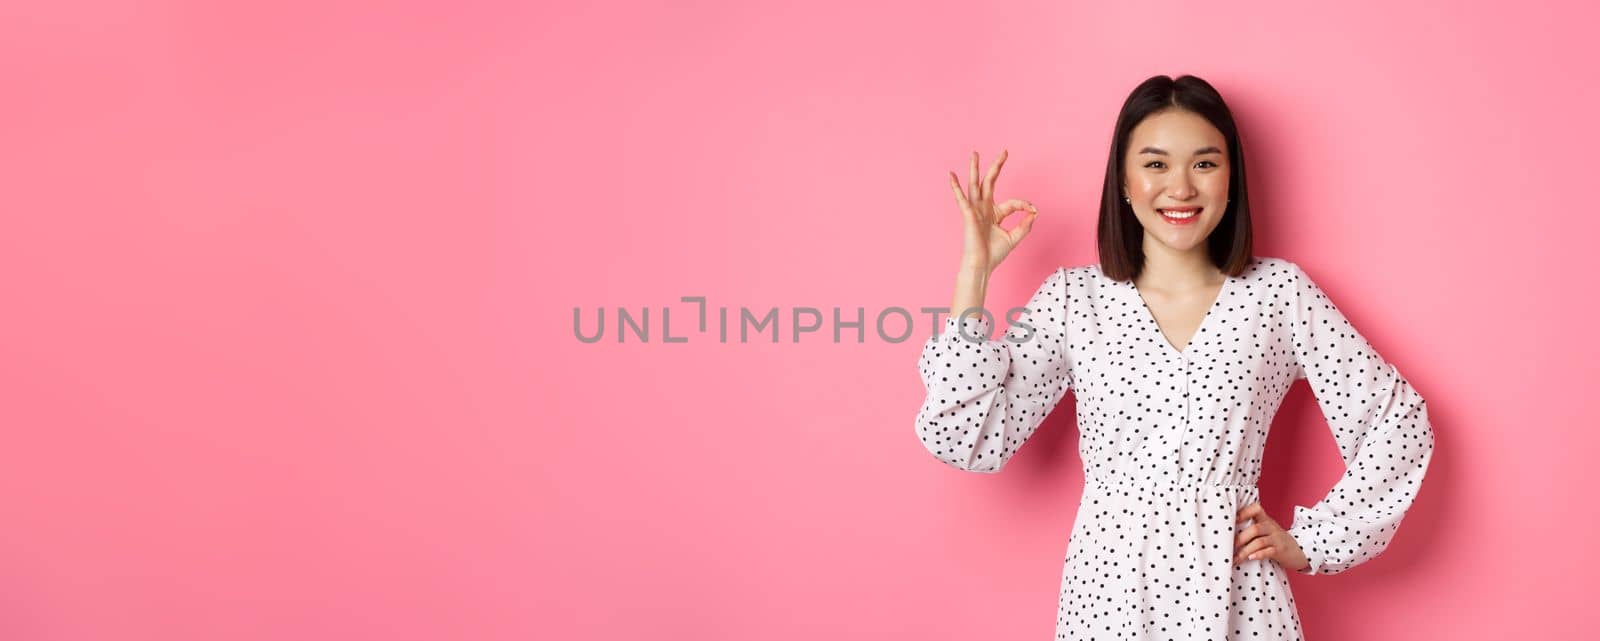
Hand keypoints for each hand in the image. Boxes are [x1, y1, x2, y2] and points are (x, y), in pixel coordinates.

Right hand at [948, 149, 1038, 272]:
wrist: (982, 265)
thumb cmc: (994, 254)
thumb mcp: (1014, 237)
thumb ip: (1024, 225)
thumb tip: (1034, 213)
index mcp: (994, 214)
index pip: (1012, 202)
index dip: (1024, 205)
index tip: (1033, 210)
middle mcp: (983, 209)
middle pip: (990, 183)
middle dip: (997, 167)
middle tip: (1005, 152)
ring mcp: (975, 210)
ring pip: (975, 185)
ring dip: (975, 168)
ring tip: (974, 153)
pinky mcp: (968, 215)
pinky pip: (961, 198)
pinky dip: (955, 187)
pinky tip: (951, 175)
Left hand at [1234, 502, 1309, 570]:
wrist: (1299, 550)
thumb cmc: (1276, 540)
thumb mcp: (1267, 530)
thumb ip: (1253, 528)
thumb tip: (1229, 532)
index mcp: (1266, 520)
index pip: (1256, 509)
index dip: (1243, 512)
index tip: (1231, 521)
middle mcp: (1271, 527)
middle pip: (1254, 529)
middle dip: (1239, 539)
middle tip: (1228, 548)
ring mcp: (1277, 539)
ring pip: (1259, 542)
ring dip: (1245, 551)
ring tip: (1235, 558)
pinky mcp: (1281, 551)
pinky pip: (1269, 551)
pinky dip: (1258, 554)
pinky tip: (1250, 558)